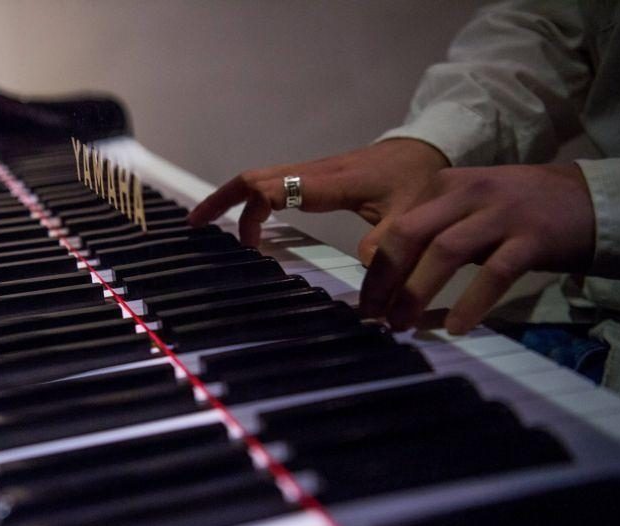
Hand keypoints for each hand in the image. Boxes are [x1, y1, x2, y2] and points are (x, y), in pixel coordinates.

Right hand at [188, 139, 449, 250]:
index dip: (252, 210)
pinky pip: (272, 185)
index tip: (244, 244)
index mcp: (328, 182)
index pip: (276, 188)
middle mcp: (312, 173)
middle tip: (195, 225)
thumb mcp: (408, 216)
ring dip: (232, 200)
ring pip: (259, 179)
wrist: (423, 150)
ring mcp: (310, 173)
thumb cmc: (415, 182)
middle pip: (254, 178)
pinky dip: (251, 202)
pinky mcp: (313, 177)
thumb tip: (364, 281)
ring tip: (209, 225)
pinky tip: (249, 224)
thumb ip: (386, 248)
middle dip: (221, 200)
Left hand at [361, 163, 594, 333]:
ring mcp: (502, 212)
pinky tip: (456, 327)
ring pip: (445, 252)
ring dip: (416, 293)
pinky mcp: (533, 237)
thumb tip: (377, 267)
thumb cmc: (517, 214)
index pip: (397, 226)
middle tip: (373, 316)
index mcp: (446, 184)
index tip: (364, 302)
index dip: (374, 267)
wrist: (588, 201)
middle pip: (411, 234)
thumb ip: (428, 232)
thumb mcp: (466, 212)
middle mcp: (469, 192)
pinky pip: (494, 273)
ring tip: (402, 325)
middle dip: (385, 279)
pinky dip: (471, 302)